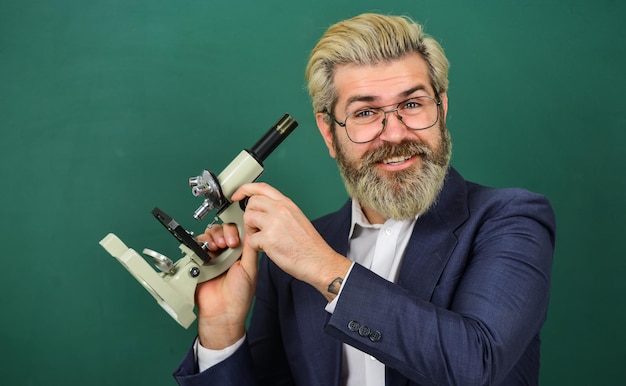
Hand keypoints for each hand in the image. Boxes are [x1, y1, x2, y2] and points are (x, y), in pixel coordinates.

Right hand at [194, 224, 256, 349]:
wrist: (222, 312)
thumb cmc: (239, 295)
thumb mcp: (250, 269)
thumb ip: (250, 250)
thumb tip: (252, 232)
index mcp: (238, 254)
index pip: (235, 232)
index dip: (235, 231)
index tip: (235, 240)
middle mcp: (224, 253)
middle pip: (221, 230)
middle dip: (223, 232)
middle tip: (227, 244)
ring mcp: (211, 257)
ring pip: (209, 235)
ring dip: (213, 236)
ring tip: (217, 247)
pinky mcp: (198, 262)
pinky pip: (196, 246)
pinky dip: (201, 244)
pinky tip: (208, 251)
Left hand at [232, 182, 350, 300]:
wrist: (318, 261)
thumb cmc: (309, 245)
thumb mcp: (297, 218)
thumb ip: (281, 211)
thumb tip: (265, 210)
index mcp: (287, 204)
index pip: (262, 188)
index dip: (246, 189)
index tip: (238, 195)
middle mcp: (280, 210)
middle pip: (252, 203)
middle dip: (249, 215)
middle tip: (257, 227)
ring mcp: (274, 223)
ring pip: (248, 218)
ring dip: (251, 230)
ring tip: (263, 239)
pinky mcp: (268, 239)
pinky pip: (251, 239)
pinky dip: (256, 247)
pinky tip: (268, 249)